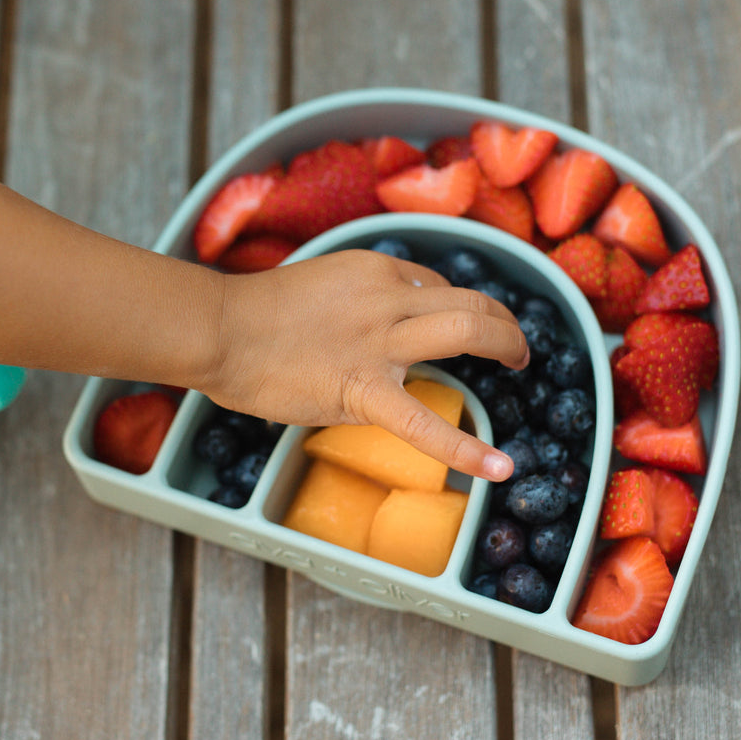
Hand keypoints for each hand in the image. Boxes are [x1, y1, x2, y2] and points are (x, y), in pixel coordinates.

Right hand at [206, 248, 528, 482]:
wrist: (219, 330)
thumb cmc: (251, 315)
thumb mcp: (316, 285)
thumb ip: (353, 299)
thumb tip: (371, 325)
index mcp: (373, 270)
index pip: (433, 284)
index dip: (451, 307)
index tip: (450, 326)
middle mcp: (387, 297)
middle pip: (468, 297)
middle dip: (502, 320)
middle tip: (513, 343)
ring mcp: (379, 342)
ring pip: (467, 329)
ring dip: (506, 344)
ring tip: (521, 366)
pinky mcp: (363, 389)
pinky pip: (424, 423)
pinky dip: (467, 450)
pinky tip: (498, 470)